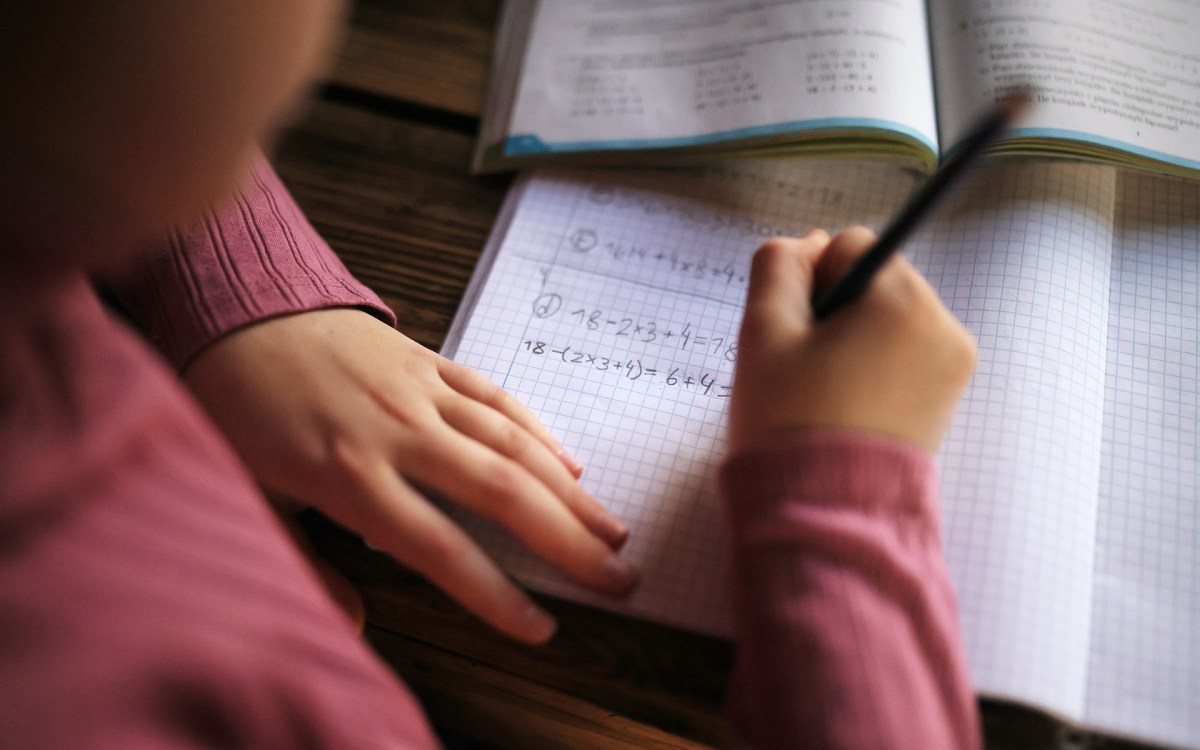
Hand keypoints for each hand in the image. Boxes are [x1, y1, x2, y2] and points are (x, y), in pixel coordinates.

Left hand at [184, 308, 636, 643]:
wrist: (233, 307)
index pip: (441, 549)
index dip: (495, 596)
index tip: (541, 628)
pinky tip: (570, 463)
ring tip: (615, 531)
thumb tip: (357, 624)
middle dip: (568, 544)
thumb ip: (305, 565)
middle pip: (502, 495)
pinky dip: (537, 430)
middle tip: (618, 578)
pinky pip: (496, 396)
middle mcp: (399, 433)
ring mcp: (420, 391)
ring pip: (513, 444)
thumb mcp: (249, 497)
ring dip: (571, 492)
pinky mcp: (428, 359)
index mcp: (350, 477)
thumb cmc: (233, 408)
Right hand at [728, 227, 975, 454]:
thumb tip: (809, 244)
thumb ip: (777, 266)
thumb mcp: (762, 332)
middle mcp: (943, 325)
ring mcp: (953, 365)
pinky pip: (905, 354)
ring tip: (827, 392)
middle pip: (875, 281)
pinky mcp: (949, 397)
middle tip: (807, 368)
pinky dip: (874, 367)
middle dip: (836, 311)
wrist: (824, 514)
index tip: (798, 335)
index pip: (849, 245)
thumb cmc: (789, 421)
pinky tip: (847, 405)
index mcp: (904, 302)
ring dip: (854, 338)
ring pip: (888, 318)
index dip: (810, 283)